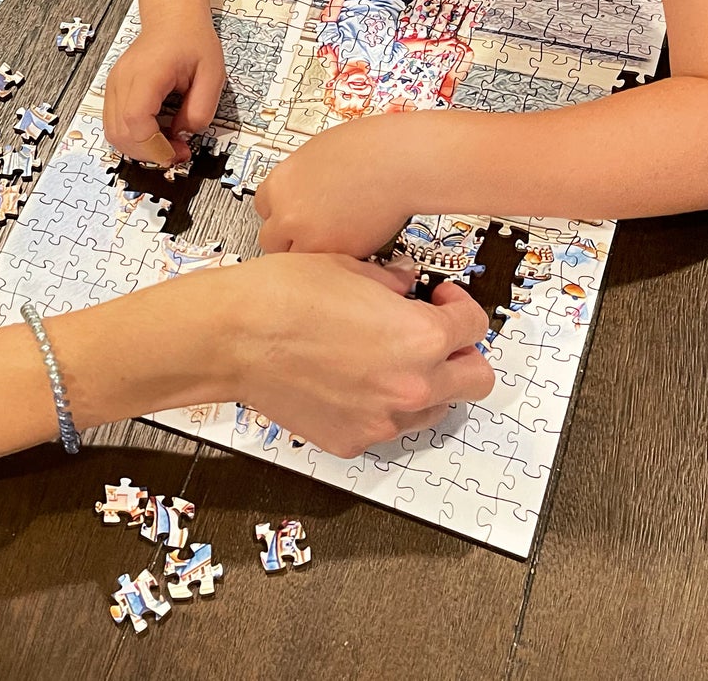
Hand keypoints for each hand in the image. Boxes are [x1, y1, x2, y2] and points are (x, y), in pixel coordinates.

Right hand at [104, 6, 225, 163]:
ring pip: (113, 132)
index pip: (136, 121)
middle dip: (148, 153)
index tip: (177, 152)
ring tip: (167, 143)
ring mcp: (114, 84)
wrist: (173, 19)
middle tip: (176, 152)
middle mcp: (123, 79)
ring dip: (139, 148)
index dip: (154, 146)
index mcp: (147, 73)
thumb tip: (182, 135)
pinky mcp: (114, 90)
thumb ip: (201, 110)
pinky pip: (115, 123)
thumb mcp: (213, 75)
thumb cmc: (192, 41)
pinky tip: (155, 132)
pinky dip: (133, 137)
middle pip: (119, 132)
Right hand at [209, 253, 493, 456]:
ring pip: (435, 408)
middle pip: (475, 381)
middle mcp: (411, 386)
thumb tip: (404, 284)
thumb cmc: (280, 295)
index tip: (441, 300)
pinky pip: (385, 424)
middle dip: (461, 354)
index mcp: (419, 338)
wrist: (232, 336)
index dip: (460, 307)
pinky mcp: (352, 439)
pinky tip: (347, 376)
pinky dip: (378, 403)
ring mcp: (382, 420)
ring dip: (425, 382)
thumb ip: (389, 281)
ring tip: (385, 357)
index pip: (475, 328)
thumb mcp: (346, 267)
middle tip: (433, 335)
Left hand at [255, 114, 428, 256]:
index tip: (290, 215)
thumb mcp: (314, 155)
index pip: (261, 209)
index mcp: (279, 185)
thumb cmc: (368, 148)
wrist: (399, 162)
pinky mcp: (339, 255)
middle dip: (289, 238)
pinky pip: (328, 265)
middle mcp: (289, 214)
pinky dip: (337, 258)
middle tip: (311, 232)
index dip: (279, 212)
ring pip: (299, 258)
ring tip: (334, 238)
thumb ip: (298, 182)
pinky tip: (351, 240)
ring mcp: (312, 238)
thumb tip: (296, 194)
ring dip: (312, 252)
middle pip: (271, 240)